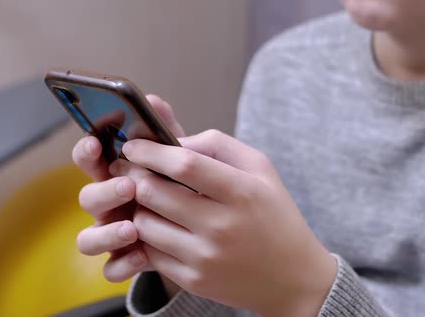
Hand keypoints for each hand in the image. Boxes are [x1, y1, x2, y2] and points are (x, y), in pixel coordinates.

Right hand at [73, 95, 184, 286]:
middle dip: (105, 191)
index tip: (96, 142)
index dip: (87, 151)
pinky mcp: (124, 260)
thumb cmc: (186, 184)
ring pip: (88, 238)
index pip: (90, 159)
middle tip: (129, 185)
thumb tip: (154, 101)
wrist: (210, 227)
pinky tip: (143, 255)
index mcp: (117, 173)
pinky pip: (110, 268)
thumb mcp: (178, 156)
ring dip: (107, 232)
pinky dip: (122, 263)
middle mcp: (109, 204)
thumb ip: (164, 131)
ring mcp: (112, 233)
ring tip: (133, 227)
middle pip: (87, 197)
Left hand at [112, 130, 337, 316]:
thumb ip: (217, 145)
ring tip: (150, 199)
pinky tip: (161, 226)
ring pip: (144, 223)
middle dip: (135, 176)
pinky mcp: (194, 281)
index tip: (134, 146)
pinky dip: (149, 235)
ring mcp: (205, 258)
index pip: (183, 164)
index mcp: (242, 193)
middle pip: (153, 192)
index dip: (150, 151)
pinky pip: (150, 252)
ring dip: (140, 206)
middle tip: (131, 170)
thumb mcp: (260, 169)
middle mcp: (222, 227)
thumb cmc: (275, 215)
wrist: (293, 277)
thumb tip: (172, 142)